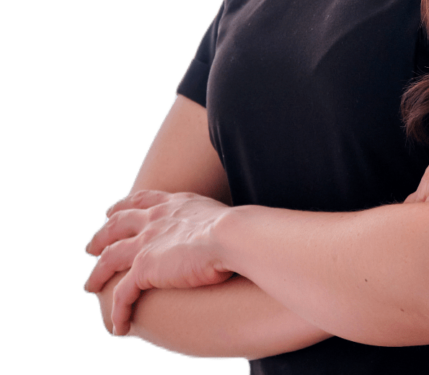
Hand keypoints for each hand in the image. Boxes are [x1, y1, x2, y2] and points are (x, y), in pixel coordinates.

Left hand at [83, 190, 233, 336]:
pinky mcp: (144, 269)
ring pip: (110, 258)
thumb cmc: (239, 231)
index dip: (124, 206)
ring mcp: (146, 242)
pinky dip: (118, 311)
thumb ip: (212, 225)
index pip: (141, 200)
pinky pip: (122, 294)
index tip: (111, 211)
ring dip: (98, 273)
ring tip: (89, 285)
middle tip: (91, 245)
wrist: (233, 237)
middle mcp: (156, 218)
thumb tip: (227, 235)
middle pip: (118, 224)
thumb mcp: (221, 219)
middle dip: (102, 235)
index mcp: (174, 204)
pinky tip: (119, 327)